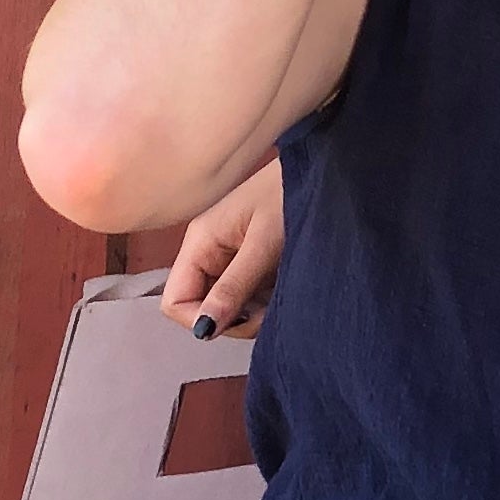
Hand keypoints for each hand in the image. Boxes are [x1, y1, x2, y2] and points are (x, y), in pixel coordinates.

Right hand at [161, 160, 283, 336]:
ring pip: (227, 306)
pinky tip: (285, 287)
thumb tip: (203, 330)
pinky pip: (247, 296)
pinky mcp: (251, 262)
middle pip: (202, 308)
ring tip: (282, 293)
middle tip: (269, 308)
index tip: (241, 316)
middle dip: (234, 318)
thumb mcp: (263, 244)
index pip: (175, 301)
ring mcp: (229, 258)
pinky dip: (265, 301)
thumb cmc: (291, 194)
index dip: (202, 319)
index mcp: (200, 242)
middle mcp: (208, 252)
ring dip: (254, 312)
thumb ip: (233, 287)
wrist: (325, 169)